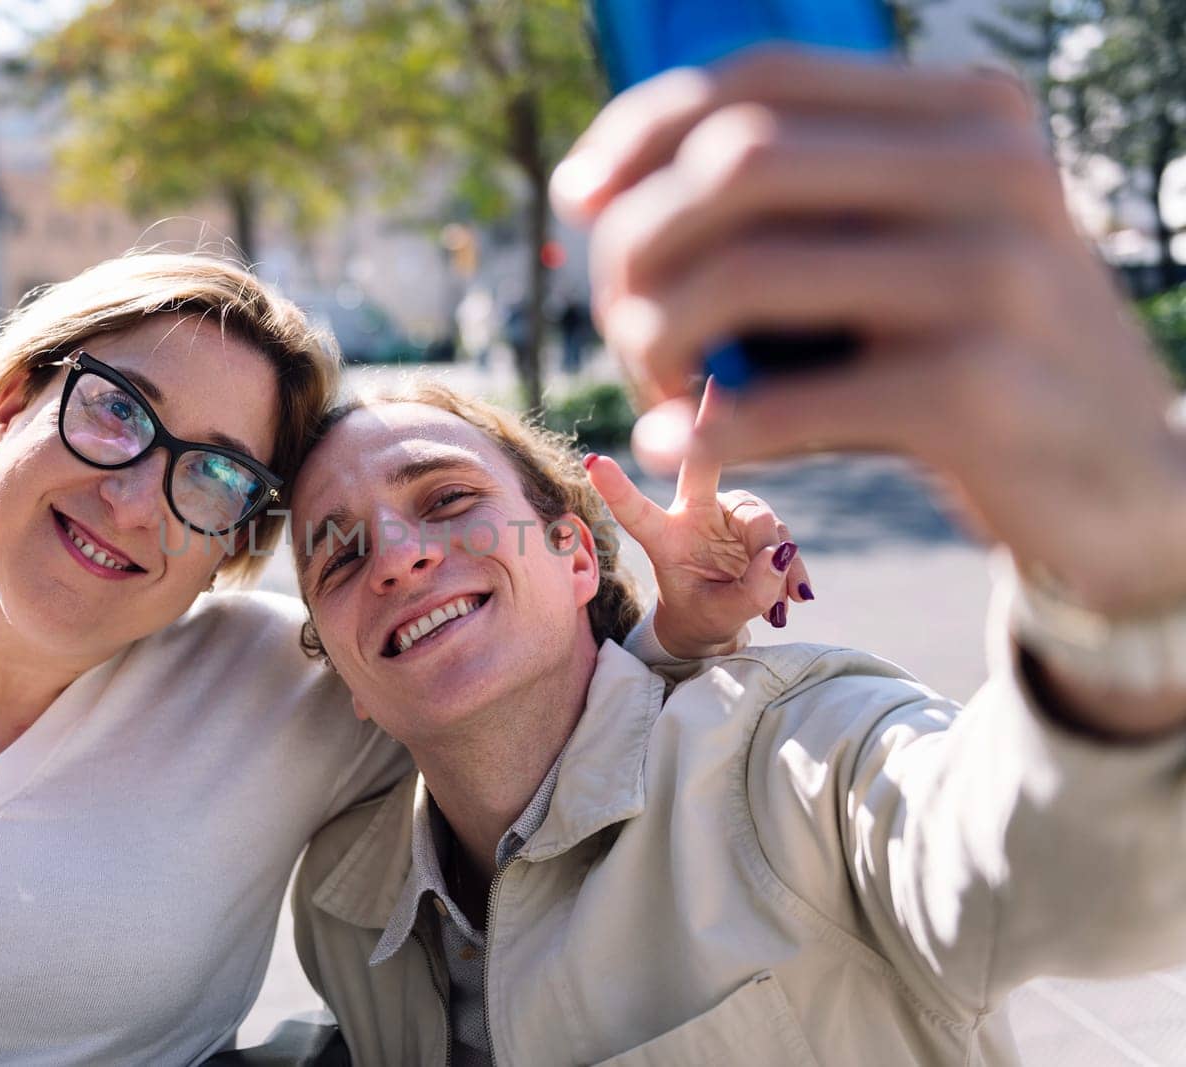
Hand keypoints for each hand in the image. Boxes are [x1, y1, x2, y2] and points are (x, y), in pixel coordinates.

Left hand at [553, 49, 1185, 616]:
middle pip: (736, 161)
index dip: (638, 131)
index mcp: (965, 114)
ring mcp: (992, 276)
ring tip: (655, 387)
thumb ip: (801, 205)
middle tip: (618, 321)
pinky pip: (783, 400)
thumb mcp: (910, 251)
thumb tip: (600, 193)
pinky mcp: (976, 391)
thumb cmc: (969, 362)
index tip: (575, 201)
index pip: (760, 79)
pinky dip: (704, 430)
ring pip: (743, 270)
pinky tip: (677, 449)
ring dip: (656, 337)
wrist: (1124, 489)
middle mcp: (991, 170)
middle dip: (638, 242)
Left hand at [588, 380, 811, 658]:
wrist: (718, 616)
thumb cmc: (702, 612)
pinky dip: (792, 570)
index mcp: (664, 536)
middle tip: (718, 384)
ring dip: (775, 562)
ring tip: (776, 606)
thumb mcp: (718, 616)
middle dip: (709, 422)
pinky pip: (784, 537)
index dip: (617, 489)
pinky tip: (796, 597)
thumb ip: (747, 592)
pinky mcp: (760, 520)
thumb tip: (780, 554)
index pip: (637, 511)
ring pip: (762, 520)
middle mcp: (695, 512)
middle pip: (703, 466)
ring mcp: (730, 512)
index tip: (593, 463)